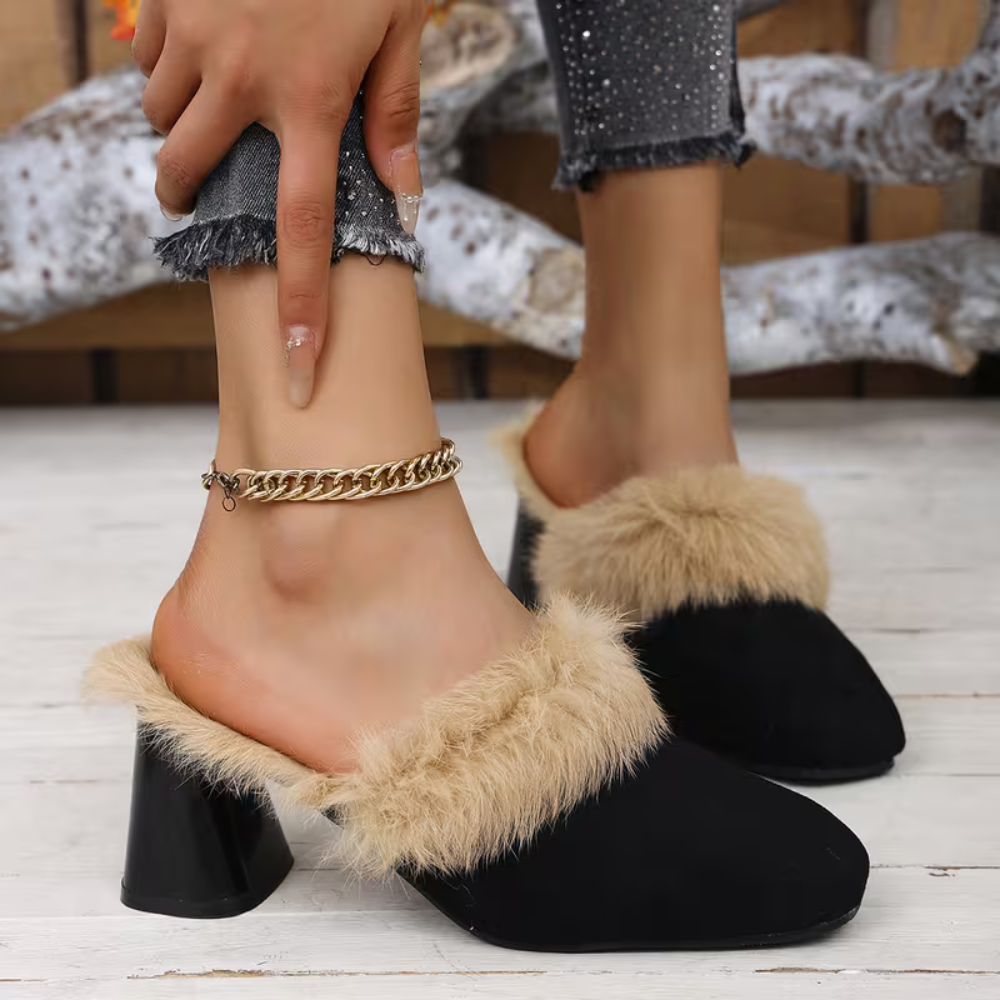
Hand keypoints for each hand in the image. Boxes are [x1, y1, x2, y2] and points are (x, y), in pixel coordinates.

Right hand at [135, 0, 425, 406]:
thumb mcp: (398, 29)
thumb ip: (393, 116)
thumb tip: (401, 196)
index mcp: (312, 102)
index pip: (304, 230)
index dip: (301, 305)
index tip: (297, 365)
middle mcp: (243, 79)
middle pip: (186, 175)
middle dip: (181, 196)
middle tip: (191, 194)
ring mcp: (196, 37)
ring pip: (160, 114)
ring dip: (182, 123)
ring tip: (217, 98)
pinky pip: (149, 58)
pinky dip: (169, 68)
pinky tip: (205, 47)